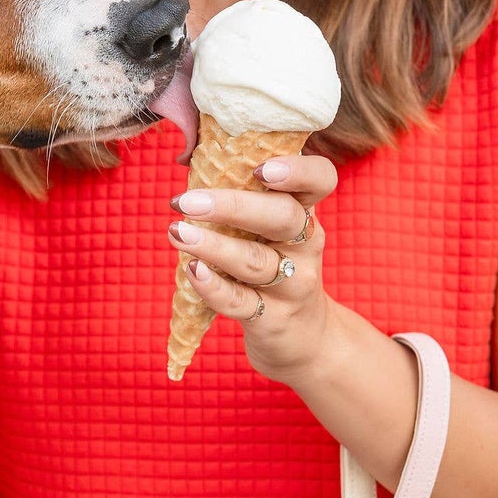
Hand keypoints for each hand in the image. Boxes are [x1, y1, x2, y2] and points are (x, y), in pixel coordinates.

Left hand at [167, 150, 338, 380]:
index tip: (261, 168)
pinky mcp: (273, 320)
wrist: (305, 339)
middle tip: (188, 200)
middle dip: (234, 205)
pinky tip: (192, 271)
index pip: (320, 180)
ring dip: (213, 245)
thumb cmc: (273, 268)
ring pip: (256, 261)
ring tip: (177, 232)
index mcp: (305, 214)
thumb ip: (243, 196)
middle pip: (282, 218)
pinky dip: (214, 287)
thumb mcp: (271, 233)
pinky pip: (241, 302)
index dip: (298, 170)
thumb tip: (187, 158)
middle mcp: (305, 246)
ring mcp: (292, 285)